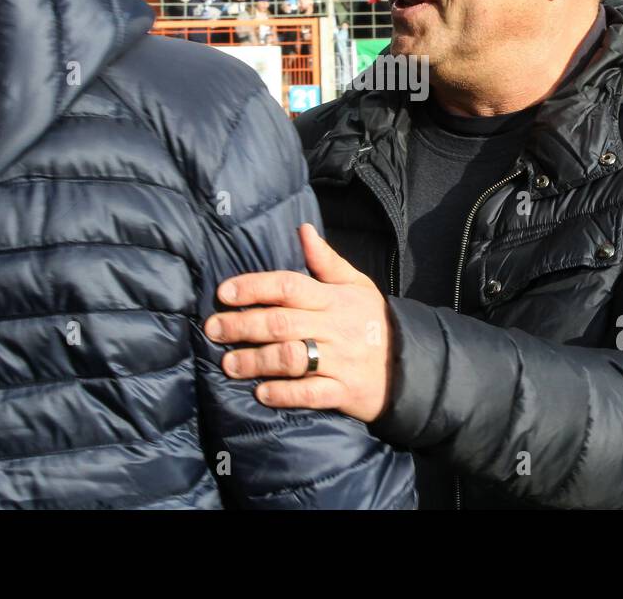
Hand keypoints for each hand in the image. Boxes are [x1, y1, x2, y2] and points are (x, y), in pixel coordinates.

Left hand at [203, 224, 392, 421]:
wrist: (409, 365)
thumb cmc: (373, 320)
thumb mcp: (356, 285)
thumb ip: (327, 261)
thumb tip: (303, 230)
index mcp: (333, 298)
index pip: (289, 286)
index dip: (254, 287)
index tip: (224, 292)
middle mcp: (334, 327)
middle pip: (281, 323)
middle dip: (242, 325)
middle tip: (213, 328)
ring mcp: (340, 360)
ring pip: (292, 358)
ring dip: (256, 361)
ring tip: (228, 363)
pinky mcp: (344, 391)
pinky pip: (311, 393)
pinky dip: (285, 393)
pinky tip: (261, 393)